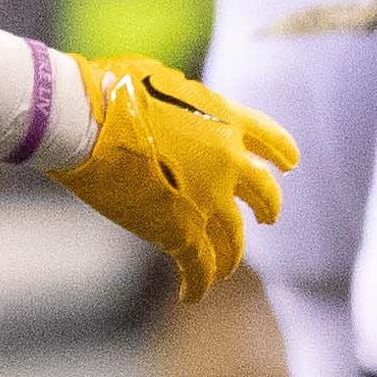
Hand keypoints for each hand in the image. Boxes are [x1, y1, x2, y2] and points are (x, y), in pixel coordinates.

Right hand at [50, 58, 300, 300]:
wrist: (86, 119)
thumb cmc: (110, 91)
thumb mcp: (163, 82)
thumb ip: (185, 105)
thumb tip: (181, 114)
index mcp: (224, 119)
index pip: (269, 138)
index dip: (282, 153)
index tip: (290, 164)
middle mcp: (226, 160)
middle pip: (264, 192)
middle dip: (268, 208)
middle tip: (268, 219)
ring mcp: (208, 198)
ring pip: (233, 238)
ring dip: (230, 256)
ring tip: (225, 268)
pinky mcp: (180, 229)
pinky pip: (198, 265)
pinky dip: (197, 283)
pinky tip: (190, 295)